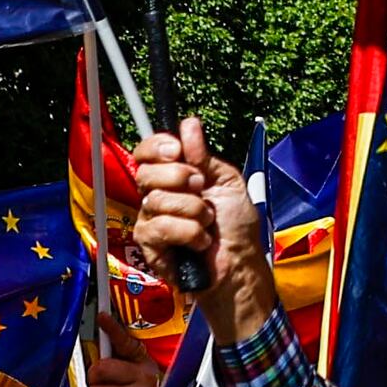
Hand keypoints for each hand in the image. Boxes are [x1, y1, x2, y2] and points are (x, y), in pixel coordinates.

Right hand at [131, 120, 274, 344]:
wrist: (240, 264)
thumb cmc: (236, 227)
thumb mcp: (227, 182)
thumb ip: (205, 156)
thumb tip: (189, 123)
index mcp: (174, 175)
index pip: (146, 151)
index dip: (157, 146)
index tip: (178, 150)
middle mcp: (157, 194)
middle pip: (145, 172)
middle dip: (179, 177)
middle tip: (202, 190)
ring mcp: (150, 218)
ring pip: (155, 199)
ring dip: (193, 210)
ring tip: (208, 223)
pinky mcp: (149, 243)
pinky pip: (158, 226)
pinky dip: (188, 232)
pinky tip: (200, 241)